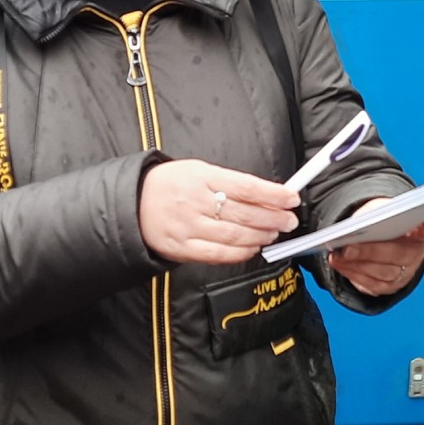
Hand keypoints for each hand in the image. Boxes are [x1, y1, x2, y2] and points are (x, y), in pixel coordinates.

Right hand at [140, 159, 298, 264]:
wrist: (132, 203)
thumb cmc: (170, 184)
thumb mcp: (198, 170)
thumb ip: (229, 181)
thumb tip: (265, 194)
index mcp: (201, 177)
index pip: (246, 187)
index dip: (273, 195)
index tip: (291, 198)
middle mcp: (195, 202)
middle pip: (244, 214)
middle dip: (273, 218)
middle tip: (288, 220)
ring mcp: (188, 227)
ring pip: (234, 236)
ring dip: (260, 236)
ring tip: (273, 233)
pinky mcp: (182, 248)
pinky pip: (218, 255)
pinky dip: (240, 254)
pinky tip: (253, 248)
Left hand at [328, 203, 423, 296]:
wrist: (380, 236)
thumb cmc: (381, 219)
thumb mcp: (380, 208)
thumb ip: (375, 213)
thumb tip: (355, 227)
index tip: (416, 228)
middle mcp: (419, 251)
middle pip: (400, 254)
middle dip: (371, 251)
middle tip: (347, 248)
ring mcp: (407, 271)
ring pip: (384, 272)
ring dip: (357, 264)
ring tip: (337, 256)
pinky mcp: (391, 285)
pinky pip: (373, 285)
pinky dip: (354, 274)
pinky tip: (339, 264)